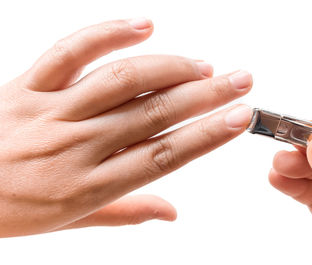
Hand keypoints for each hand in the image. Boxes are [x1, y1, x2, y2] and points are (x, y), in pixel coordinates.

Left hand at [0, 18, 252, 236]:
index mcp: (90, 186)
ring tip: (204, 66)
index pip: (163, 156)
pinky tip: (143, 25)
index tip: (238, 118)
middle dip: (206, 95)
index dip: (206, 135)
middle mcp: (77, 145)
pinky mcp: (29, 85)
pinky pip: (71, 51)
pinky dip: (109, 33)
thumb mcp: (73, 222)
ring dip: (170, 68)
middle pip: (153, 113)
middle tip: (240, 80)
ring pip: (122, 80)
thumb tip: (172, 213)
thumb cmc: (13, 208)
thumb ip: (126, 214)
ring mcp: (53, 111)